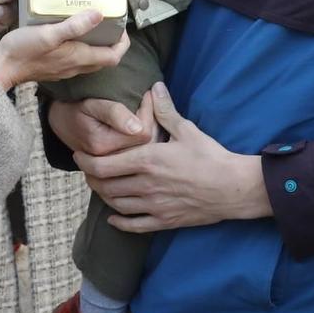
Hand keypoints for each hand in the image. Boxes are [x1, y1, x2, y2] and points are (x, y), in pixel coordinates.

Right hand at [0, 10, 128, 93]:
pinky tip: (71, 32)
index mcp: (79, 58)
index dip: (123, 43)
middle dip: (112, 43)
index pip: (113, 57)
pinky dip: (82, 46)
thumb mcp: (48, 34)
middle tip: (111, 23)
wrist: (1, 68)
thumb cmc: (23, 50)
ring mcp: (64, 68)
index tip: (123, 27)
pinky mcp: (54, 66)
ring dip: (97, 44)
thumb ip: (74, 26)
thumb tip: (99, 14)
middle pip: (104, 59)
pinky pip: (76, 58)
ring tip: (93, 24)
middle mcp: (75, 66)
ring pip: (90, 59)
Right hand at [49, 93, 158, 158]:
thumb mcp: (91, 104)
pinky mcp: (117, 164)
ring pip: (148, 149)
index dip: (149, 112)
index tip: (147, 93)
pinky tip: (143, 123)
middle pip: (149, 143)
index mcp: (103, 145)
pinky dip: (147, 137)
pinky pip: (141, 153)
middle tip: (149, 99)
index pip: (144, 132)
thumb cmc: (76, 108)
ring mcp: (114, 164)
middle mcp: (110, 159)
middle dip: (154, 119)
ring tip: (147, 109)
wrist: (60, 123)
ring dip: (152, 127)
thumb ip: (113, 113)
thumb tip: (136, 127)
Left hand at [77, 84, 270, 232]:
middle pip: (105, 186)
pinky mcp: (165, 220)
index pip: (104, 165)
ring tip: (100, 186)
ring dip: (103, 196)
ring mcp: (154, 205)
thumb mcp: (187, 130)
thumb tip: (154, 87)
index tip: (79, 155)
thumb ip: (165, 111)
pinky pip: (135, 225)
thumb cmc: (211, 156)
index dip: (86, 162)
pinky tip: (114, 218)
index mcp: (148, 160)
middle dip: (91, 178)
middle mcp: (146, 185)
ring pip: (116, 205)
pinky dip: (120, 222)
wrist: (233, 188)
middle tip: (88, 170)